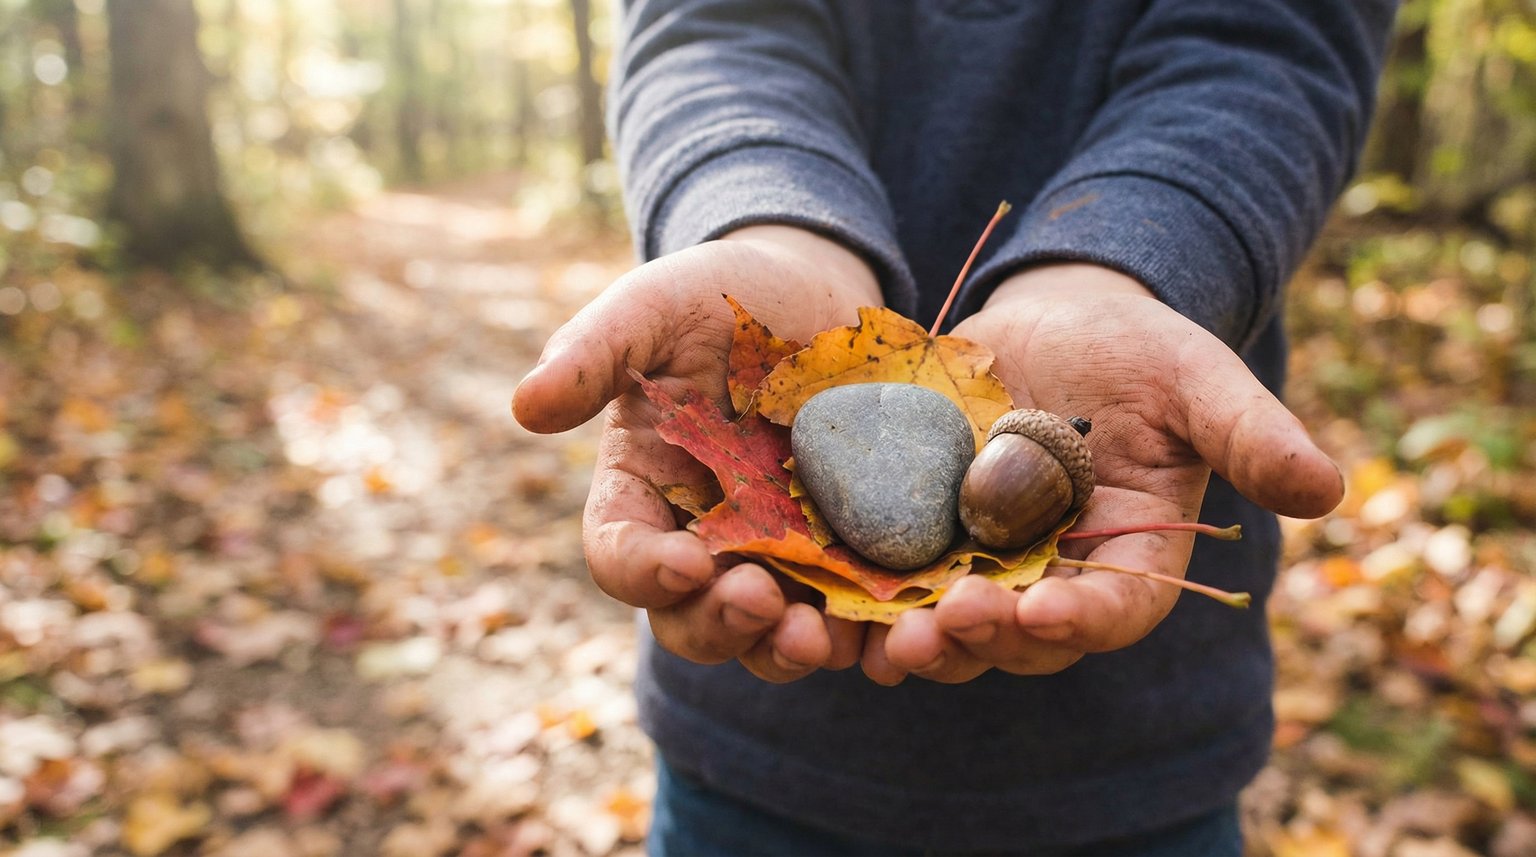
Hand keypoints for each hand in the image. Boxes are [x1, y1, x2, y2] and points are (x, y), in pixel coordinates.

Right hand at [513, 226, 879, 681]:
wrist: (815, 291)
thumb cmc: (718, 297)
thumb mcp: (655, 307)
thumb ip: (594, 351)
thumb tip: (526, 405)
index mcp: (643, 492)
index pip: (621, 553)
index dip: (642, 570)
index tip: (684, 562)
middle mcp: (705, 541)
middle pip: (692, 619)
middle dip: (720, 624)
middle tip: (759, 602)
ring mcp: (782, 556)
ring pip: (772, 636)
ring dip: (792, 649)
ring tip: (820, 636)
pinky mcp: (853, 554)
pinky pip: (857, 612)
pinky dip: (871, 630)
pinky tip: (897, 622)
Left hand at [861, 263, 1343, 684]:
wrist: (1053, 320)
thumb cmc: (1136, 347)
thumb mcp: (1195, 377)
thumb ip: (1249, 433)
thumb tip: (1328, 490)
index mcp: (1130, 556)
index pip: (1116, 610)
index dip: (1084, 618)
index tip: (1047, 608)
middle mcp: (1055, 576)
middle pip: (1024, 635)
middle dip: (987, 639)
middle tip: (948, 627)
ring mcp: (983, 562)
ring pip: (952, 625)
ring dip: (920, 640)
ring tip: (887, 639)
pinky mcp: (922, 534)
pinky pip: (892, 581)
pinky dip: (865, 600)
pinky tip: (830, 603)